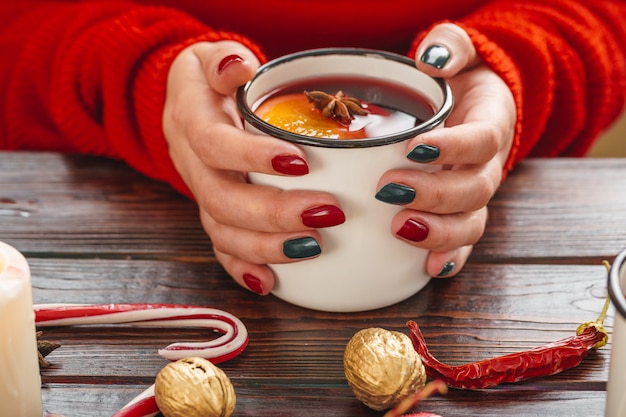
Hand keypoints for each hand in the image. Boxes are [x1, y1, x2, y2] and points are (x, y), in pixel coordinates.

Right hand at [163, 41, 344, 294]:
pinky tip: (272, 283)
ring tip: (313, 247)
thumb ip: (224, 59)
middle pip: (222, 199)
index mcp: (190, 121)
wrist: (189, 103)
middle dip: (274, 212)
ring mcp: (201, 193)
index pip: (213, 144)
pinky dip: (244, 269)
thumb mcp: (213, 56)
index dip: (251, 157)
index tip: (300, 162)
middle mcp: (191, 164)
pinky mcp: (212, 213)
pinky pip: (221, 249)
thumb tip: (237, 67)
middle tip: (327, 213)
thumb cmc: (211, 79)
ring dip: (267, 246)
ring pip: (222, 230)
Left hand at [375, 23, 515, 276]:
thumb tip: (432, 59)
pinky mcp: (459, 214)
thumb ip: (451, 47)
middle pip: (473, 189)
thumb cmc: (457, 82)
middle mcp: (486, 166)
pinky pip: (461, 243)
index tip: (414, 147)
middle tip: (391, 189)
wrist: (469, 107)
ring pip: (469, 222)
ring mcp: (474, 195)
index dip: (453, 148)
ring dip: (439, 232)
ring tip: (401, 230)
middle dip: (434, 194)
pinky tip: (427, 270)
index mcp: (490, 125)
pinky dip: (448, 258)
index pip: (481, 140)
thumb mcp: (459, 53)